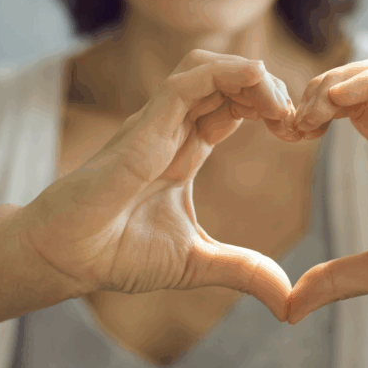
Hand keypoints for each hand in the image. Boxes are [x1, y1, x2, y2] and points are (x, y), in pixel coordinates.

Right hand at [15, 50, 299, 320]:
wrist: (66, 259)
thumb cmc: (117, 254)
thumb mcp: (197, 262)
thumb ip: (243, 270)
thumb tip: (288, 300)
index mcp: (186, 150)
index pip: (234, 106)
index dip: (270, 108)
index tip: (300, 132)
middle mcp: (173, 129)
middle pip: (228, 80)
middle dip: (269, 88)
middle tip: (298, 120)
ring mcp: (157, 124)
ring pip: (208, 68)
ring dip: (251, 75)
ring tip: (280, 106)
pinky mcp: (143, 127)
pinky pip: (187, 82)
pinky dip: (227, 76)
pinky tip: (258, 93)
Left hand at [286, 55, 367, 323]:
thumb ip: (336, 280)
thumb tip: (289, 309)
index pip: (351, 106)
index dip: (313, 111)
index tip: (286, 133)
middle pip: (360, 79)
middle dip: (317, 89)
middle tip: (290, 122)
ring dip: (338, 81)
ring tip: (310, 111)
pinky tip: (337, 101)